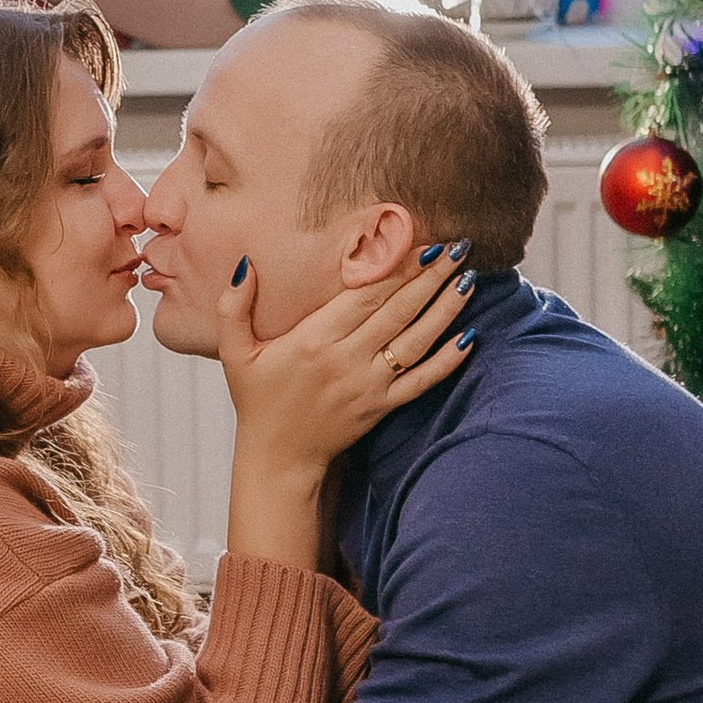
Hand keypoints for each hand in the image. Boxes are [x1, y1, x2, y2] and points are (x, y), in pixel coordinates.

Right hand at [220, 248, 474, 566]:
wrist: (278, 459)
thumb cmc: (257, 400)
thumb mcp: (233, 353)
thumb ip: (234, 307)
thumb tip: (247, 263)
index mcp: (313, 339)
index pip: (365, 296)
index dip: (397, 268)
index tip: (422, 243)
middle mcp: (346, 359)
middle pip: (398, 310)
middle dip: (431, 277)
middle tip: (459, 247)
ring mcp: (368, 385)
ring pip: (416, 341)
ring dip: (446, 309)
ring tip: (469, 279)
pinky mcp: (382, 407)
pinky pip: (422, 382)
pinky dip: (447, 361)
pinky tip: (470, 338)